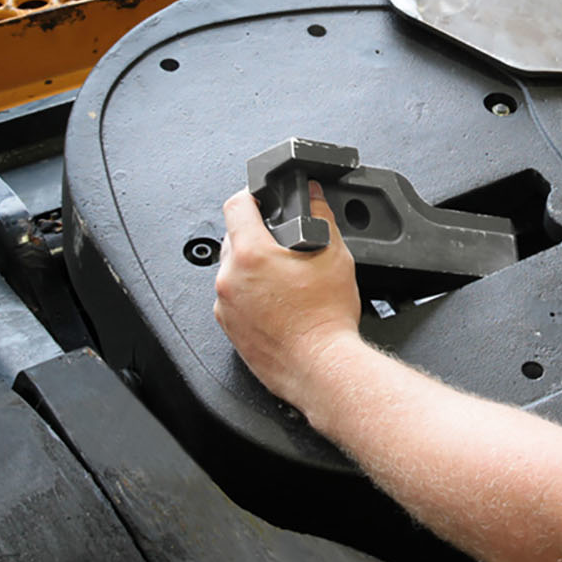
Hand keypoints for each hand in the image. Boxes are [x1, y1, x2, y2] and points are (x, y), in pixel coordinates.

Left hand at [214, 182, 362, 408]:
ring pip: (233, 271)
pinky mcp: (229, 328)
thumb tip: (314, 198)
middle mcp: (230, 279)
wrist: (320, 367)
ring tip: (285, 280)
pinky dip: (251, 295)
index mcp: (251, 255)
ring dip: (253, 268)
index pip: (236, 206)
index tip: (260, 197)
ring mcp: (225, 306)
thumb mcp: (335, 256)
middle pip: (233, 239)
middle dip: (256, 236)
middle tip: (284, 246)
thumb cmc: (325, 320)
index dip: (251, 195)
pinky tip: (279, 303)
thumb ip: (321, 218)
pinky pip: (234, 299)